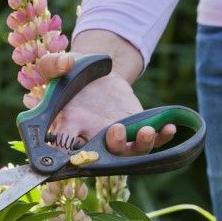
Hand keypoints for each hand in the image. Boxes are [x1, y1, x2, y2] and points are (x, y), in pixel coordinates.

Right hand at [37, 52, 175, 154]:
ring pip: (129, 151)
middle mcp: (93, 137)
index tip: (77, 155)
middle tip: (116, 130)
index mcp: (69, 125)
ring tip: (146, 130)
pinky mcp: (135, 128)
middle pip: (104, 155)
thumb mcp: (56, 65)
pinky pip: (151, 140)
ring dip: (140, 146)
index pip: (65, 147)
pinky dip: (161, 137)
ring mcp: (116, 136)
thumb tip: (66, 63)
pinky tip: (168, 127)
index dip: (70, 157)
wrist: (97, 75)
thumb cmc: (72, 75)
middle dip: (113, 148)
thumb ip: (53, 64)